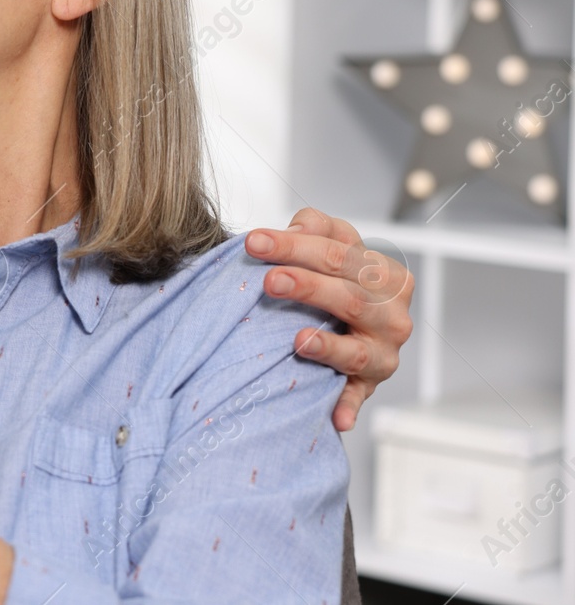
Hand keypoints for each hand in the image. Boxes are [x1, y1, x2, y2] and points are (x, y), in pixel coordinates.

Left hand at [245, 208, 413, 431]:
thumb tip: (295, 229)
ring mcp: (384, 352)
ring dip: (326, 346)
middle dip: (308, 286)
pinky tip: (336, 417)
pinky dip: (347, 406)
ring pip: (356, 348)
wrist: (350, 321)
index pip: (339, 253)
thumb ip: (315, 227)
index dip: (295, 245)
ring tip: (298, 340)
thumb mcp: (330, 244)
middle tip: (270, 281)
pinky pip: (357, 396)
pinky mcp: (369, 385)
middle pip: (349, 297)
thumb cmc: (334, 278)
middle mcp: (391, 314)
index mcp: (384, 274)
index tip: (253, 242)